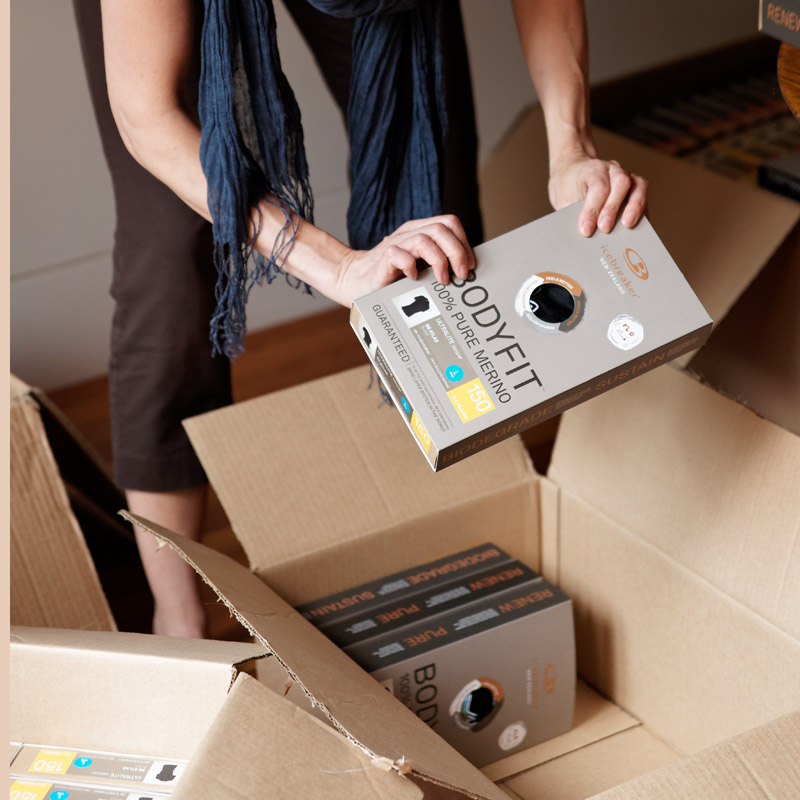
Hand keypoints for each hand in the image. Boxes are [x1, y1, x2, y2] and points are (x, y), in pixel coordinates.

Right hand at [332, 215, 474, 305]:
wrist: (356, 280)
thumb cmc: (392, 276)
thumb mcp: (420, 265)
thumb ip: (439, 262)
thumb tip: (468, 271)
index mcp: (420, 231)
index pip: (450, 223)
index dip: (464, 243)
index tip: (470, 266)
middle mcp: (409, 234)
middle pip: (441, 229)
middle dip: (457, 252)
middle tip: (461, 274)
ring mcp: (395, 244)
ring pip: (424, 239)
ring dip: (439, 261)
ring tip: (442, 279)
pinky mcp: (382, 259)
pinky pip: (399, 255)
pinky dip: (410, 266)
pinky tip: (414, 278)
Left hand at [549, 152, 647, 236]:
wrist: (572, 171)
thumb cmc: (568, 187)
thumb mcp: (563, 199)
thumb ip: (572, 214)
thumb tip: (582, 237)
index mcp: (592, 169)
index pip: (597, 187)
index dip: (592, 210)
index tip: (585, 230)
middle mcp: (612, 169)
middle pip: (620, 183)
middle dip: (612, 208)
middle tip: (605, 229)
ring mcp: (626, 175)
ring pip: (638, 185)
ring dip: (635, 207)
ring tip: (627, 226)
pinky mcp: (634, 186)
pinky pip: (642, 195)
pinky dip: (642, 210)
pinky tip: (638, 226)